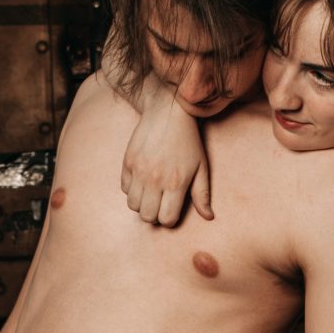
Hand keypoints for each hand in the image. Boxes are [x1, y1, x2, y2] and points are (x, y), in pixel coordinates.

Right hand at [121, 83, 212, 227]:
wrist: (168, 113)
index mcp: (176, 183)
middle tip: (160, 203)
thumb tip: (208, 217)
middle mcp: (155, 180)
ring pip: (133, 205)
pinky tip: (142, 179)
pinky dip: (132, 189)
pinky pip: (124, 188)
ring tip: (151, 193)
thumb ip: (202, 195)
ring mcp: (139, 171)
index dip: (170, 218)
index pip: (166, 219)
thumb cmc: (188, 141)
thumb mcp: (201, 167)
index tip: (172, 208)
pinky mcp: (128, 162)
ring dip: (142, 203)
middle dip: (154, 214)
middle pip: (147, 216)